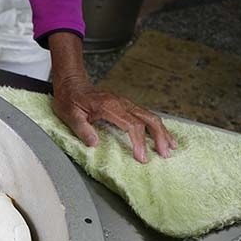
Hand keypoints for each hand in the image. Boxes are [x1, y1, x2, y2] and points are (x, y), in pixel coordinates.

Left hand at [52, 76, 177, 162]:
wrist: (71, 83)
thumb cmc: (69, 99)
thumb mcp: (70, 115)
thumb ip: (82, 129)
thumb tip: (95, 143)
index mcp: (109, 106)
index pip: (131, 125)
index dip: (139, 142)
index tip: (142, 157)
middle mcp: (121, 103)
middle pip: (148, 119)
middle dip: (159, 137)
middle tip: (165, 155)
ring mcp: (125, 103)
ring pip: (150, 116)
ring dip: (162, 132)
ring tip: (171, 147)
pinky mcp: (125, 105)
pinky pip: (145, 114)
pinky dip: (156, 126)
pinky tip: (162, 134)